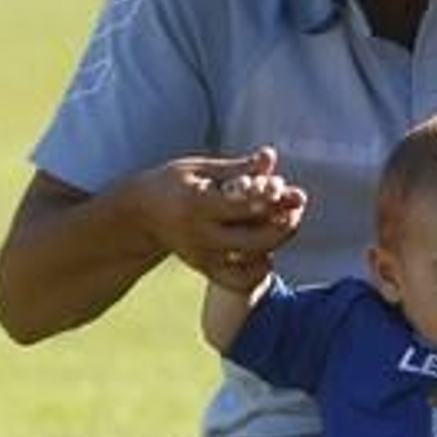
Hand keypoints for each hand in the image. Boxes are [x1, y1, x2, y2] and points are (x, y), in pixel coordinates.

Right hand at [133, 145, 306, 288]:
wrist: (141, 215)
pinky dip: (261, 269)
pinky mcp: (206, 270)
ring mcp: (204, 257)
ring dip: (277, 243)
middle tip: (296, 206)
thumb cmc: (173, 183)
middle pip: (255, 240)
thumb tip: (271, 156)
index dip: (270, 197)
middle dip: (284, 223)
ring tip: (285, 222)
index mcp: (197, 204)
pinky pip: (241, 281)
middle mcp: (200, 236)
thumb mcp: (200, 169)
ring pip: (253, 262)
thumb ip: (239, 167)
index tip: (283, 187)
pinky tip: (267, 249)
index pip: (243, 205)